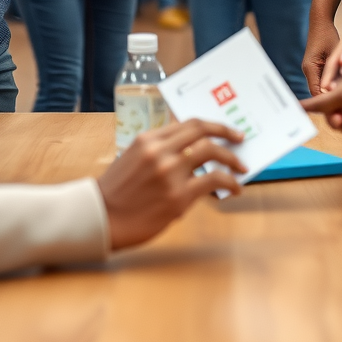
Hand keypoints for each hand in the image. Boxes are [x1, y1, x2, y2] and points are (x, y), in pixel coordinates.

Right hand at [98, 119, 246, 249]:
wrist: (101, 218)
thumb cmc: (116, 192)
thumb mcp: (133, 158)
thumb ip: (159, 150)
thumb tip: (189, 149)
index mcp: (148, 139)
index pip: (188, 123)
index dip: (211, 125)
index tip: (224, 129)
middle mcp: (160, 150)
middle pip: (202, 131)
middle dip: (226, 132)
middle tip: (239, 139)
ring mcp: (170, 172)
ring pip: (211, 152)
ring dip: (231, 158)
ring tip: (240, 167)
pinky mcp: (178, 196)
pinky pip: (214, 180)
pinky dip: (229, 181)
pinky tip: (235, 188)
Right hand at [302, 18, 339, 95]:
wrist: (321, 22)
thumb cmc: (329, 34)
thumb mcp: (335, 53)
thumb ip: (336, 70)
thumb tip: (337, 91)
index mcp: (310, 68)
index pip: (317, 94)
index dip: (330, 103)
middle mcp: (308, 71)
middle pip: (319, 94)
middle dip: (333, 102)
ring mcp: (311, 70)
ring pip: (322, 89)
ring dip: (334, 94)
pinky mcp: (317, 69)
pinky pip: (324, 82)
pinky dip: (334, 87)